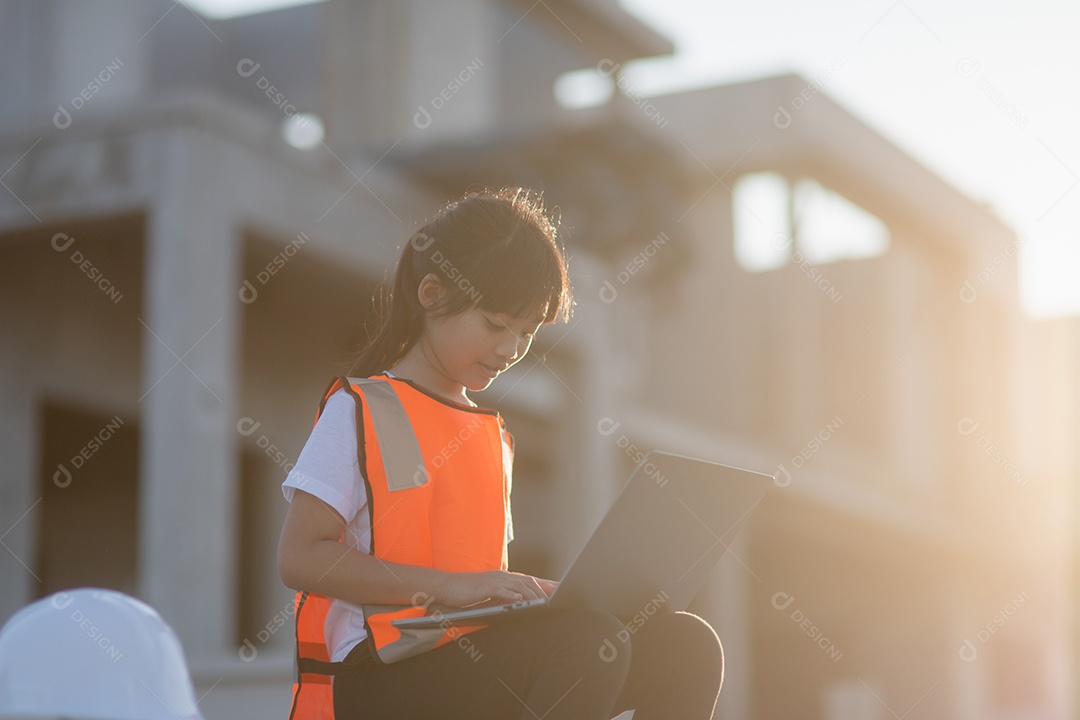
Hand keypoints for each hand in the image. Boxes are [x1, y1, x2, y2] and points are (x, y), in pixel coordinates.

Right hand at [437, 570, 558, 607]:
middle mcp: (503, 576)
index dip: (547, 585)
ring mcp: (494, 580)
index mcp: (507, 578)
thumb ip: (507, 597)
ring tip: (544, 603)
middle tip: (558, 599)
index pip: (531, 580)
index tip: (562, 590)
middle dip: (545, 590)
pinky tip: (519, 600)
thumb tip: (523, 605)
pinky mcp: (484, 587)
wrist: (449, 586)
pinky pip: (500, 590)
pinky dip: (510, 594)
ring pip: (518, 586)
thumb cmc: (471, 593)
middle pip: (529, 582)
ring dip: (532, 595)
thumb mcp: (493, 594)